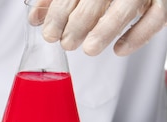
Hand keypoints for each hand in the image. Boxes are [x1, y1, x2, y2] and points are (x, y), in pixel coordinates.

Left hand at [37, 0, 166, 55]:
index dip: (57, 15)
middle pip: (95, 0)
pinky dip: (138, 36)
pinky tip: (120, 49)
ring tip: (89, 48)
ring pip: (127, 7)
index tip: (50, 34)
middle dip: (78, 25)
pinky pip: (156, 18)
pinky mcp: (164, 0)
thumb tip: (35, 18)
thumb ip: (56, 0)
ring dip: (105, 30)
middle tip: (68, 43)